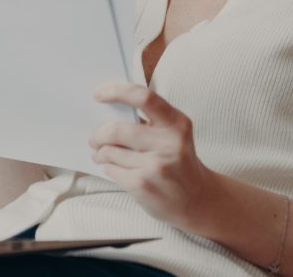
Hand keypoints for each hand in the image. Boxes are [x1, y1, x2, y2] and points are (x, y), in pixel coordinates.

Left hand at [89, 82, 215, 230]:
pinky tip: (116, 169)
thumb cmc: (178, 162)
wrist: (198, 200)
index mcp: (177, 123)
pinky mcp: (143, 185)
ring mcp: (156, 166)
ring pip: (110, 152)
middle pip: (117, 130)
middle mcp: (169, 143)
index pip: (144, 98)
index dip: (117, 92)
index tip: (99, 94)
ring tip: (101, 154)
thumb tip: (108, 111)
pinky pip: (111, 169)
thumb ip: (149, 121)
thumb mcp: (174, 135)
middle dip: (98, 134)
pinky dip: (108, 167)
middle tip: (94, 138)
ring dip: (101, 153)